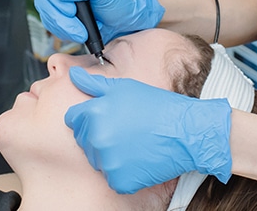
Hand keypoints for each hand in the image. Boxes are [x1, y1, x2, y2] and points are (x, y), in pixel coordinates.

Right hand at [27, 0, 164, 43]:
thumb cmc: (116, 0)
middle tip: (76, 17)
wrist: (123, 21)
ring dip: (63, 26)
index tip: (67, 3)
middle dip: (58, 13)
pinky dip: (65, 32)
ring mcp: (57, 2)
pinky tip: (80, 31)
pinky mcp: (59, 18)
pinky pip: (52, 27)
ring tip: (82, 29)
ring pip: (45, 15)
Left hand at [64, 67, 232, 193]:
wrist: (184, 131)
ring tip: (131, 141)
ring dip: (108, 153)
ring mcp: (108, 162)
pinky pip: (112, 177)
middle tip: (123, 127)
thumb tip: (73, 76)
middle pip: (83, 139)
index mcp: (94, 114)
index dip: (87, 116)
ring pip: (97, 159)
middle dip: (97, 134)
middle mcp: (97, 139)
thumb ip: (93, 84)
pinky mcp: (120, 181)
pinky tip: (137, 157)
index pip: (73, 118)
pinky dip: (122, 171)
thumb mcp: (123, 88)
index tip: (104, 116)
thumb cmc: (155, 106)